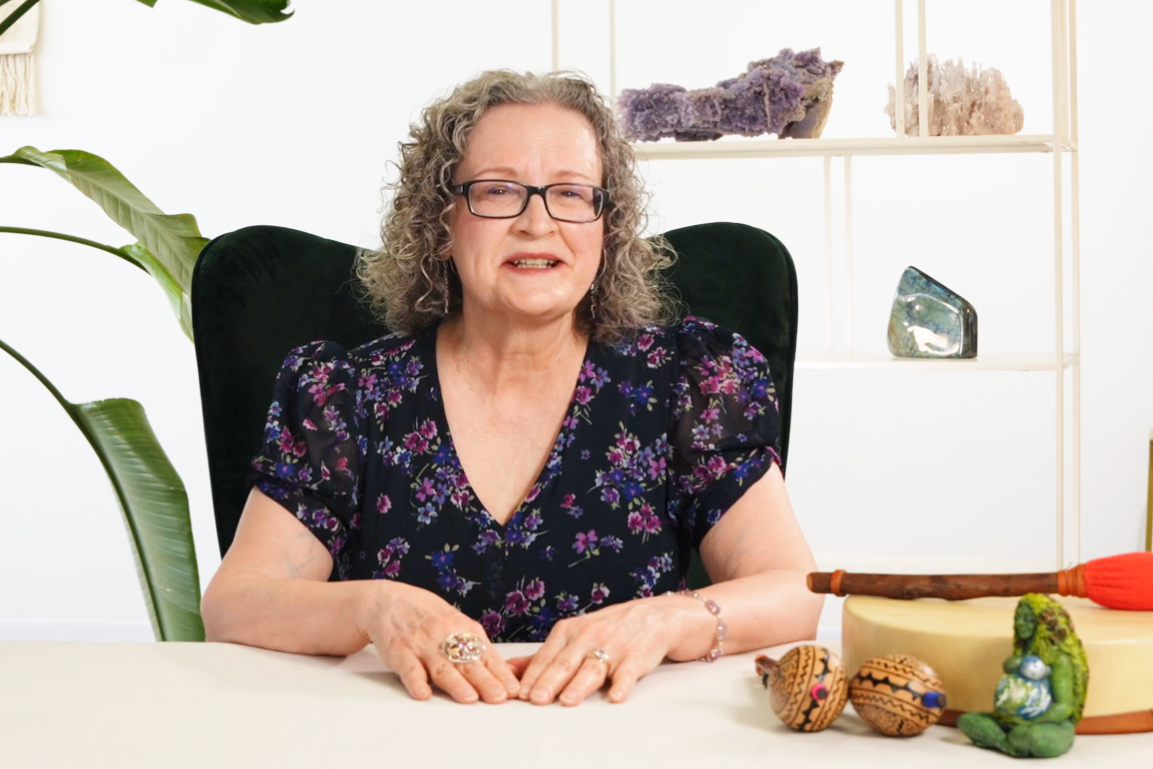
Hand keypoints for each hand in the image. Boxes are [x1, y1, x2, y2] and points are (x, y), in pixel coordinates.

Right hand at [359, 581, 519, 703]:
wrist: (390, 600)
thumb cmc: (428, 615)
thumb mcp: (456, 623)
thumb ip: (475, 646)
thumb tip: (503, 671)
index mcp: (464, 628)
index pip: (486, 655)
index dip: (500, 673)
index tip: (513, 690)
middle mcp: (445, 635)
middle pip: (467, 662)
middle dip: (485, 681)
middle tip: (499, 697)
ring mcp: (422, 644)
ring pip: (441, 667)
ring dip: (456, 684)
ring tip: (470, 698)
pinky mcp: (400, 651)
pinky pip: (409, 668)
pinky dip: (416, 681)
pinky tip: (423, 693)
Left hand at [512, 595, 708, 705]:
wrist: (654, 616)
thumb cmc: (609, 629)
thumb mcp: (574, 634)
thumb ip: (544, 655)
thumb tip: (509, 670)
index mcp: (570, 630)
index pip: (547, 656)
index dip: (533, 675)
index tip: (520, 694)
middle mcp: (589, 636)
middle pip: (566, 662)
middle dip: (550, 681)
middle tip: (537, 700)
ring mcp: (614, 646)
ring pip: (593, 667)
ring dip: (580, 685)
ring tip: (567, 701)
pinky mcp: (636, 657)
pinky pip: (628, 672)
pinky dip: (622, 685)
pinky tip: (615, 696)